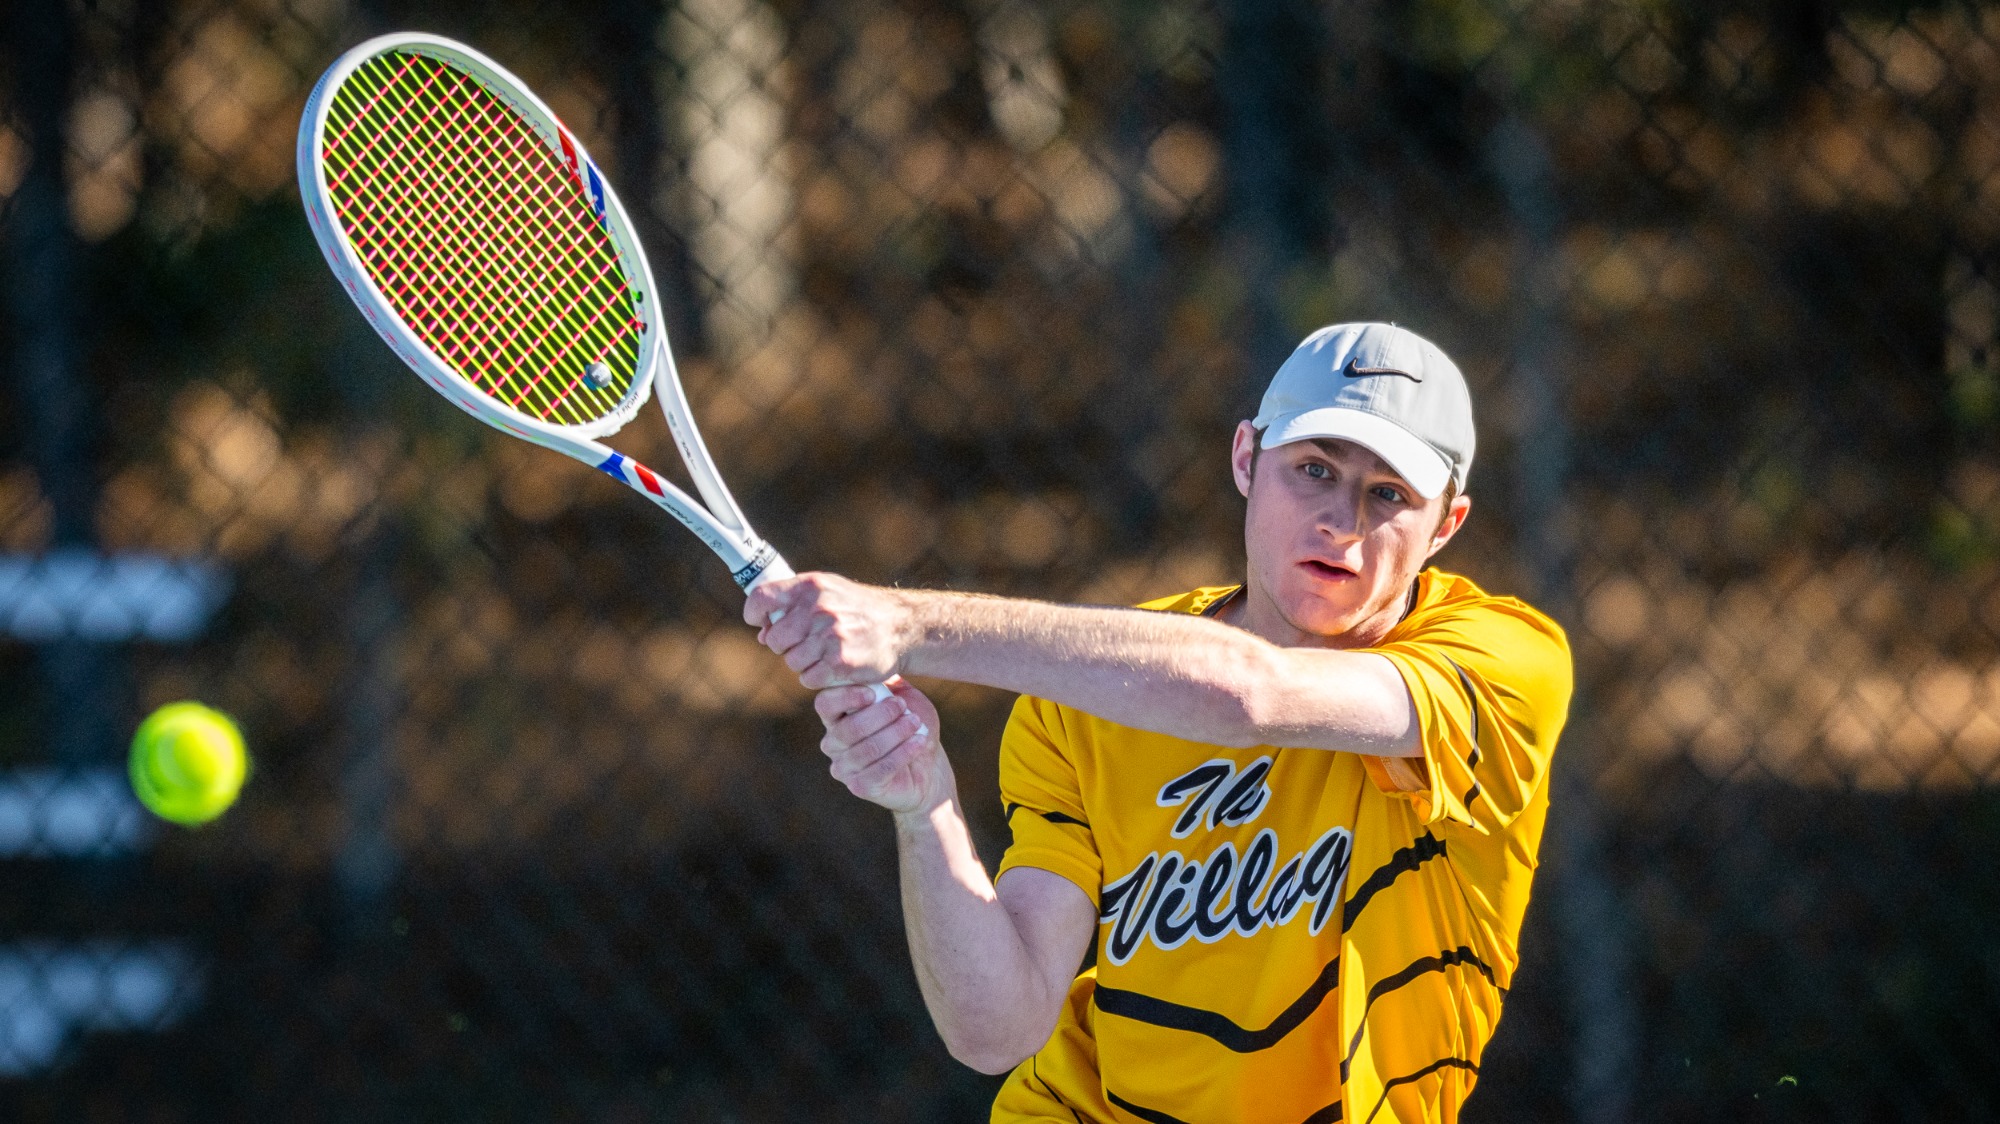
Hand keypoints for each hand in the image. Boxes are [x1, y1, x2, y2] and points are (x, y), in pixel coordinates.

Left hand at [746, 572, 911, 688]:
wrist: (900, 626)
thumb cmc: (858, 609)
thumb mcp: (828, 592)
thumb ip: (793, 606)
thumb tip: (763, 633)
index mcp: (811, 587)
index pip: (762, 598)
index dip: (755, 613)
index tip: (761, 622)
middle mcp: (819, 609)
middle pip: (775, 639)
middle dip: (785, 645)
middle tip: (805, 643)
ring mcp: (830, 636)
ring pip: (792, 661)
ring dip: (804, 663)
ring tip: (824, 653)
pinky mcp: (841, 662)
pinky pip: (809, 678)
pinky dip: (818, 677)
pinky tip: (833, 666)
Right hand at [814, 680, 948, 815]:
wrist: (929, 768)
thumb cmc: (913, 727)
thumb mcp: (906, 698)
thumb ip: (891, 682)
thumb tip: (880, 661)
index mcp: (837, 718)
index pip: (825, 704)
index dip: (845, 697)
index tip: (873, 693)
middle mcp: (834, 744)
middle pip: (847, 729)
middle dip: (879, 715)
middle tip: (903, 707)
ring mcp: (845, 768)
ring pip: (866, 750)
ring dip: (895, 733)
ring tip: (916, 723)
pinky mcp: (862, 787)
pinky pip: (880, 769)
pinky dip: (902, 753)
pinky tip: (919, 742)